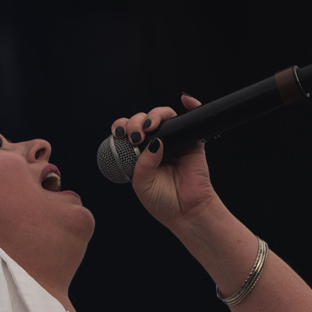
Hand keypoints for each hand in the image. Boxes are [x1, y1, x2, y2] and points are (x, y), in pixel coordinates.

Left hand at [109, 94, 220, 232]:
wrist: (186, 212)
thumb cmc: (163, 201)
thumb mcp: (141, 183)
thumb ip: (141, 162)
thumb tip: (152, 141)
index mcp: (139, 154)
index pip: (128, 132)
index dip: (121, 127)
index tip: (118, 134)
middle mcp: (156, 144)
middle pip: (143, 120)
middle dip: (135, 122)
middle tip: (136, 136)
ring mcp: (174, 141)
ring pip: (163, 116)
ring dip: (154, 115)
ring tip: (150, 127)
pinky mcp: (192, 141)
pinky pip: (192, 118)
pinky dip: (192, 104)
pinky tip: (185, 100)